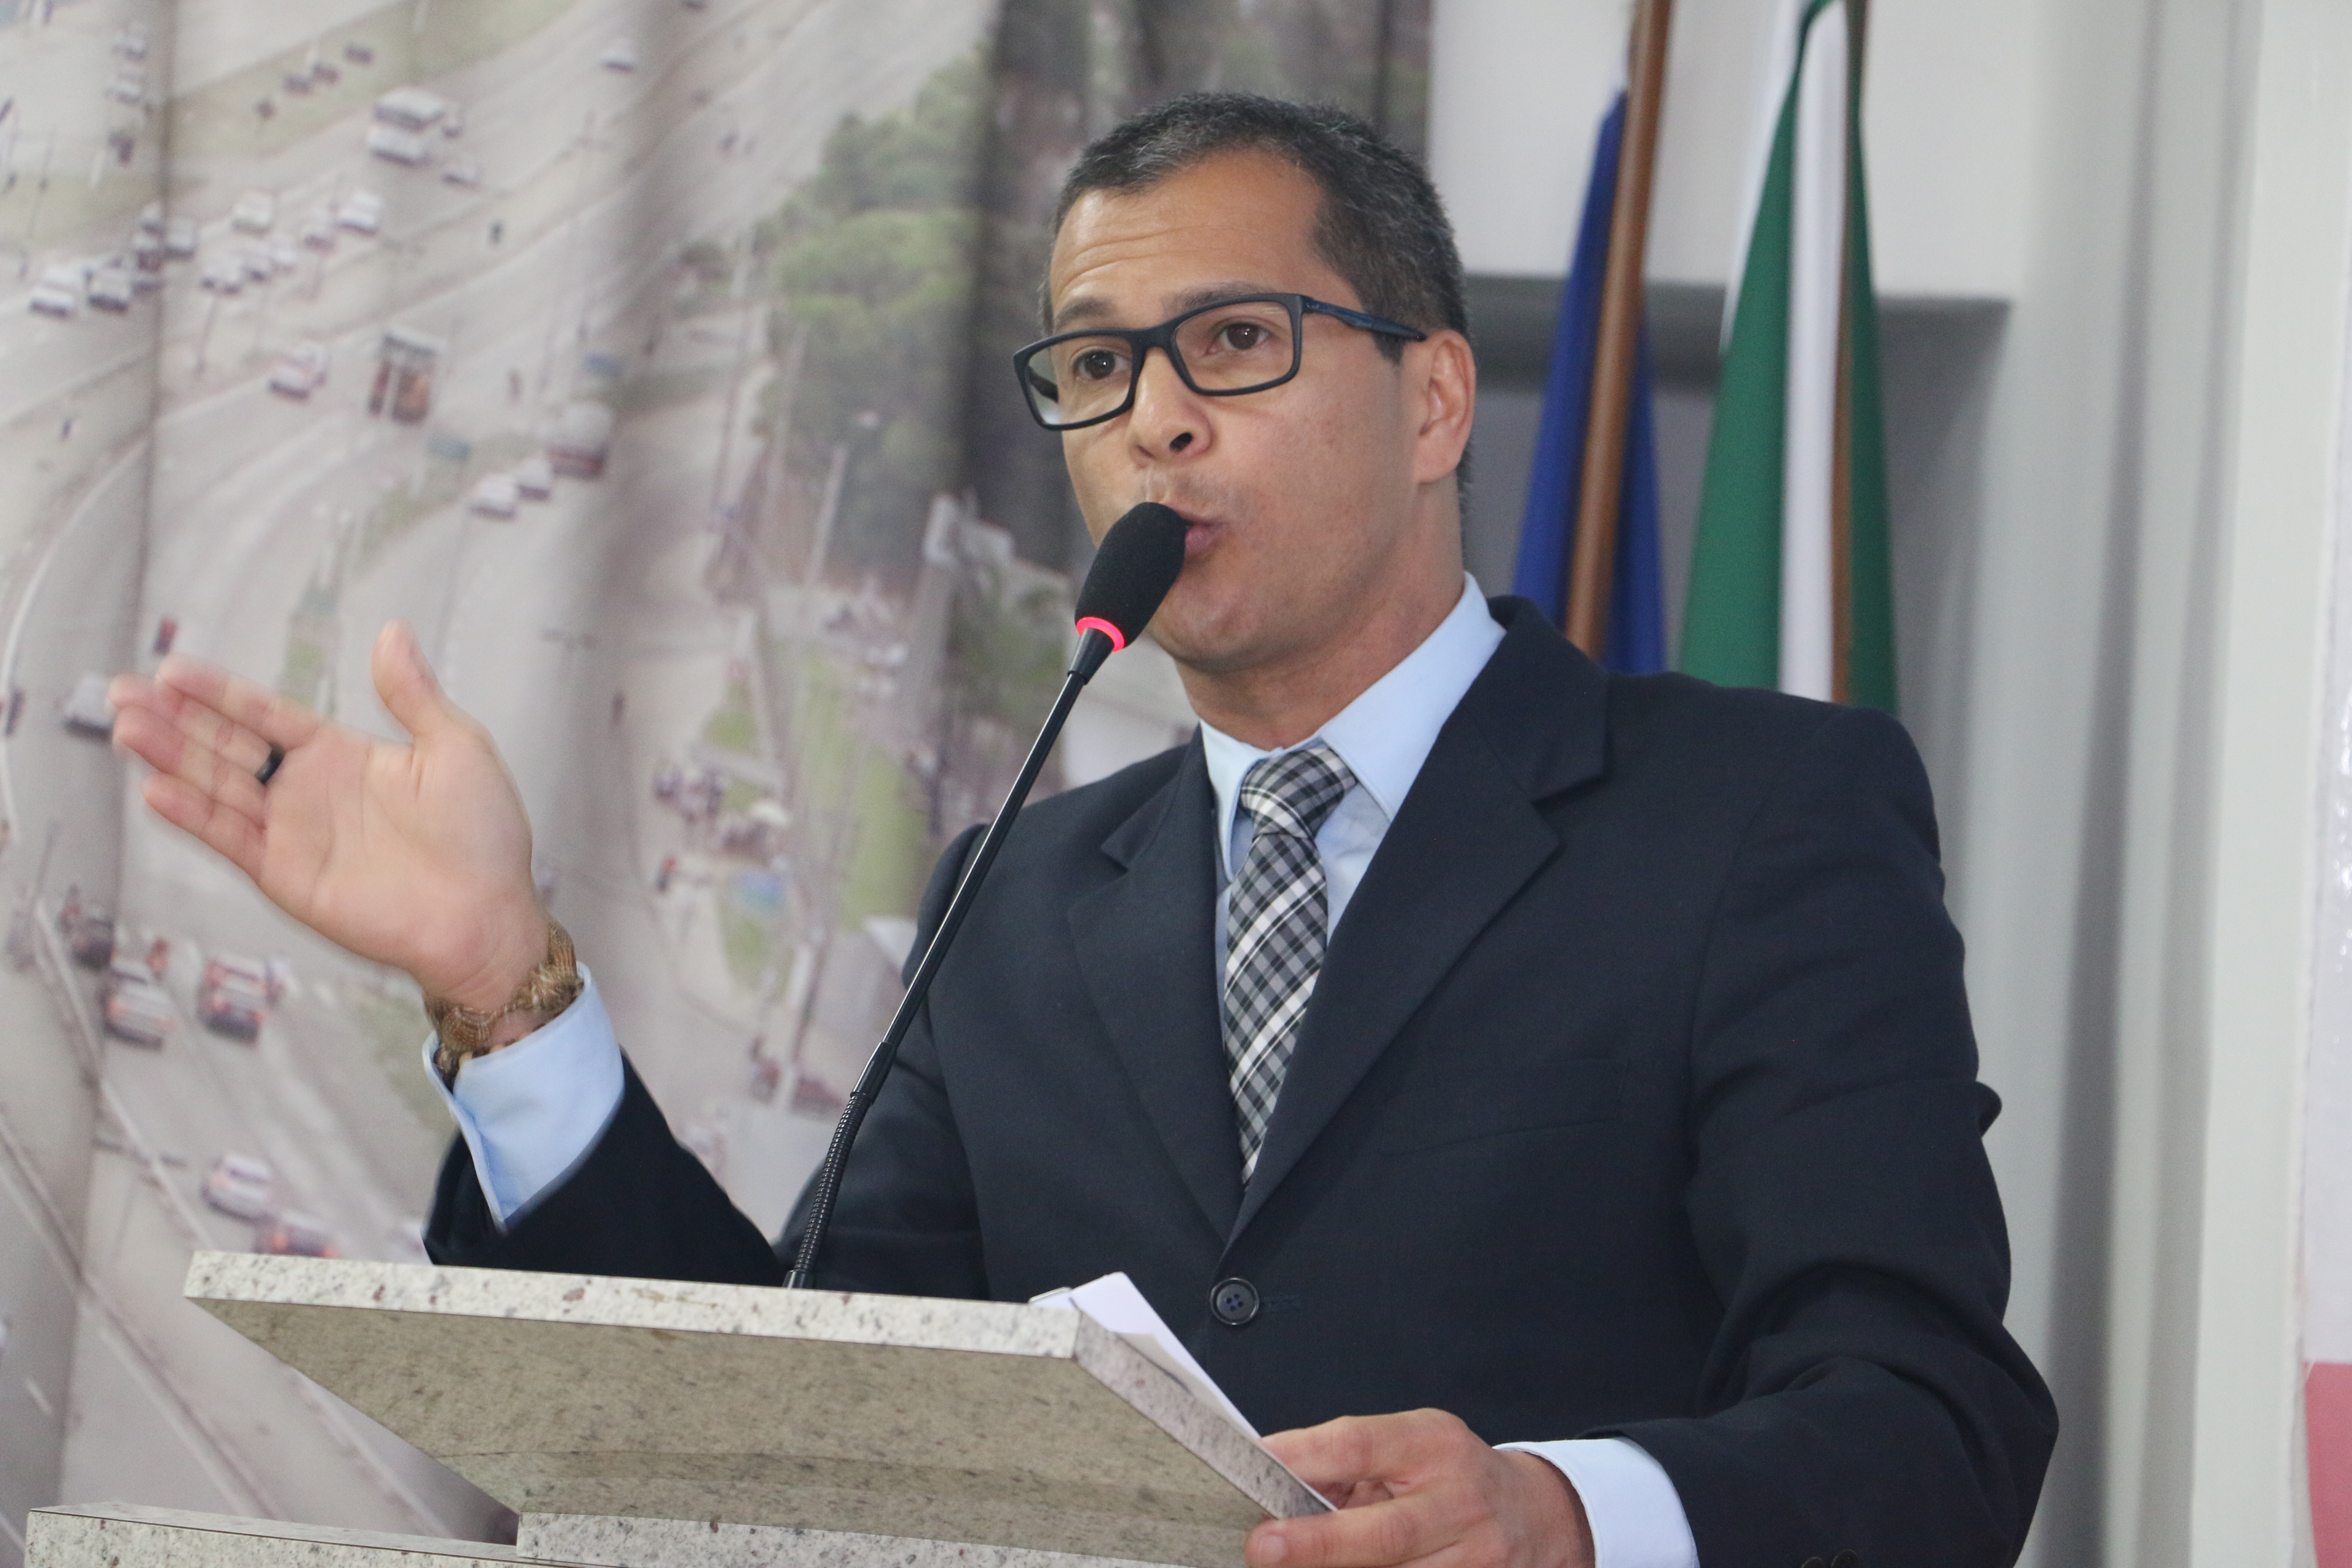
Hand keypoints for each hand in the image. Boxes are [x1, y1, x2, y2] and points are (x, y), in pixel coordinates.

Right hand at [109, 620, 549, 1011]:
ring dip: (171, 758)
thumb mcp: (456, 745)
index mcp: (342, 754)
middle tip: (123, 690)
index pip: (266, 715)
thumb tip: (393, 630)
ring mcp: (292, 833)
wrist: (485, 913)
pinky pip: (232, 839)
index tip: (173, 669)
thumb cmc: (482, 834)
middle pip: (227, 746)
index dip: (220, 693)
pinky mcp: (286, 875)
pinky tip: (156, 788)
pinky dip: (195, 816)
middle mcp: (307, 790)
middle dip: (175, 719)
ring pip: (218, 786)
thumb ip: (412, 692)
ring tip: (126, 726)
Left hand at [1251, 1410, 1592, 1567]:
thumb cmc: (1453, 1476)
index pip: (1361, 1444)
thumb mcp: (1409, 1445)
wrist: (1535, 1516)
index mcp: (1434, 1444)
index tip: (1258, 1467)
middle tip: (1263, 1547)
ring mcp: (1477, 1558)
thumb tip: (1272, 1475)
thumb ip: (1348, 1460)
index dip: (1305, 1457)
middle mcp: (1461, 1501)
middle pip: (1385, 1532)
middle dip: (1319, 1544)